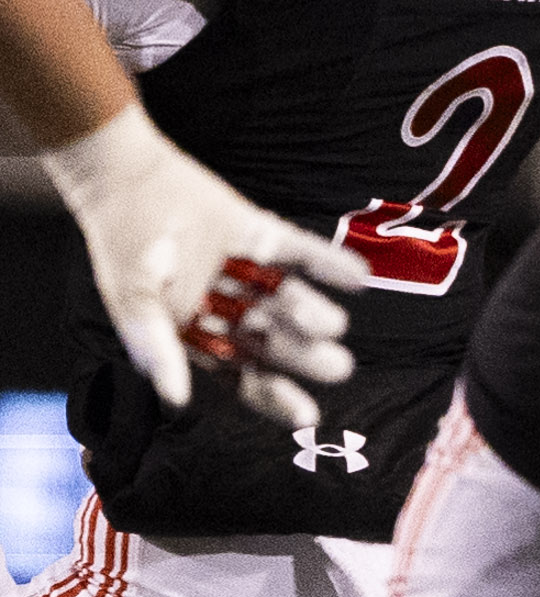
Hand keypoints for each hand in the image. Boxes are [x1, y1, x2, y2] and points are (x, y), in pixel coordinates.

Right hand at [43, 106, 366, 426]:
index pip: (240, 374)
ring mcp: (246, 271)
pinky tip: (358, 277)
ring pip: (286, 299)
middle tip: (338, 367)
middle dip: (303, 355)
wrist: (127, 180)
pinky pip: (300, 253)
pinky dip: (328, 263)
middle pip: (271, 339)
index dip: (273, 395)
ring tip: (334, 325)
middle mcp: (226, 307)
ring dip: (312, 311)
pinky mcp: (261, 234)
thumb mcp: (134, 302)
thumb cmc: (123, 246)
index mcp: (195, 334)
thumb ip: (157, 347)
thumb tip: (178, 399)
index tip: (308, 416)